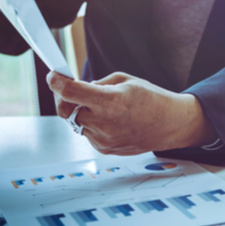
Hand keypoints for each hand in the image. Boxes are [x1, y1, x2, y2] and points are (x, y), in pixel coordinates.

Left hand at [46, 71, 217, 154]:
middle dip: (64, 98)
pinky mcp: (105, 149)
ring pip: (75, 122)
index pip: (70, 92)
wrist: (171, 124)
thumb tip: (78, 88)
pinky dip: (91, 123)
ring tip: (99, 104)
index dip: (56, 82)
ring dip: (79, 111)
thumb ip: (98, 84)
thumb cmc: (152, 100)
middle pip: (65, 110)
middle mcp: (104, 123)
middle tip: (69, 88)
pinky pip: (87, 133)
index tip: (53, 76)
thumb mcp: (125, 80)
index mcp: (110, 101)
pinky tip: (108, 118)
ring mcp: (104, 139)